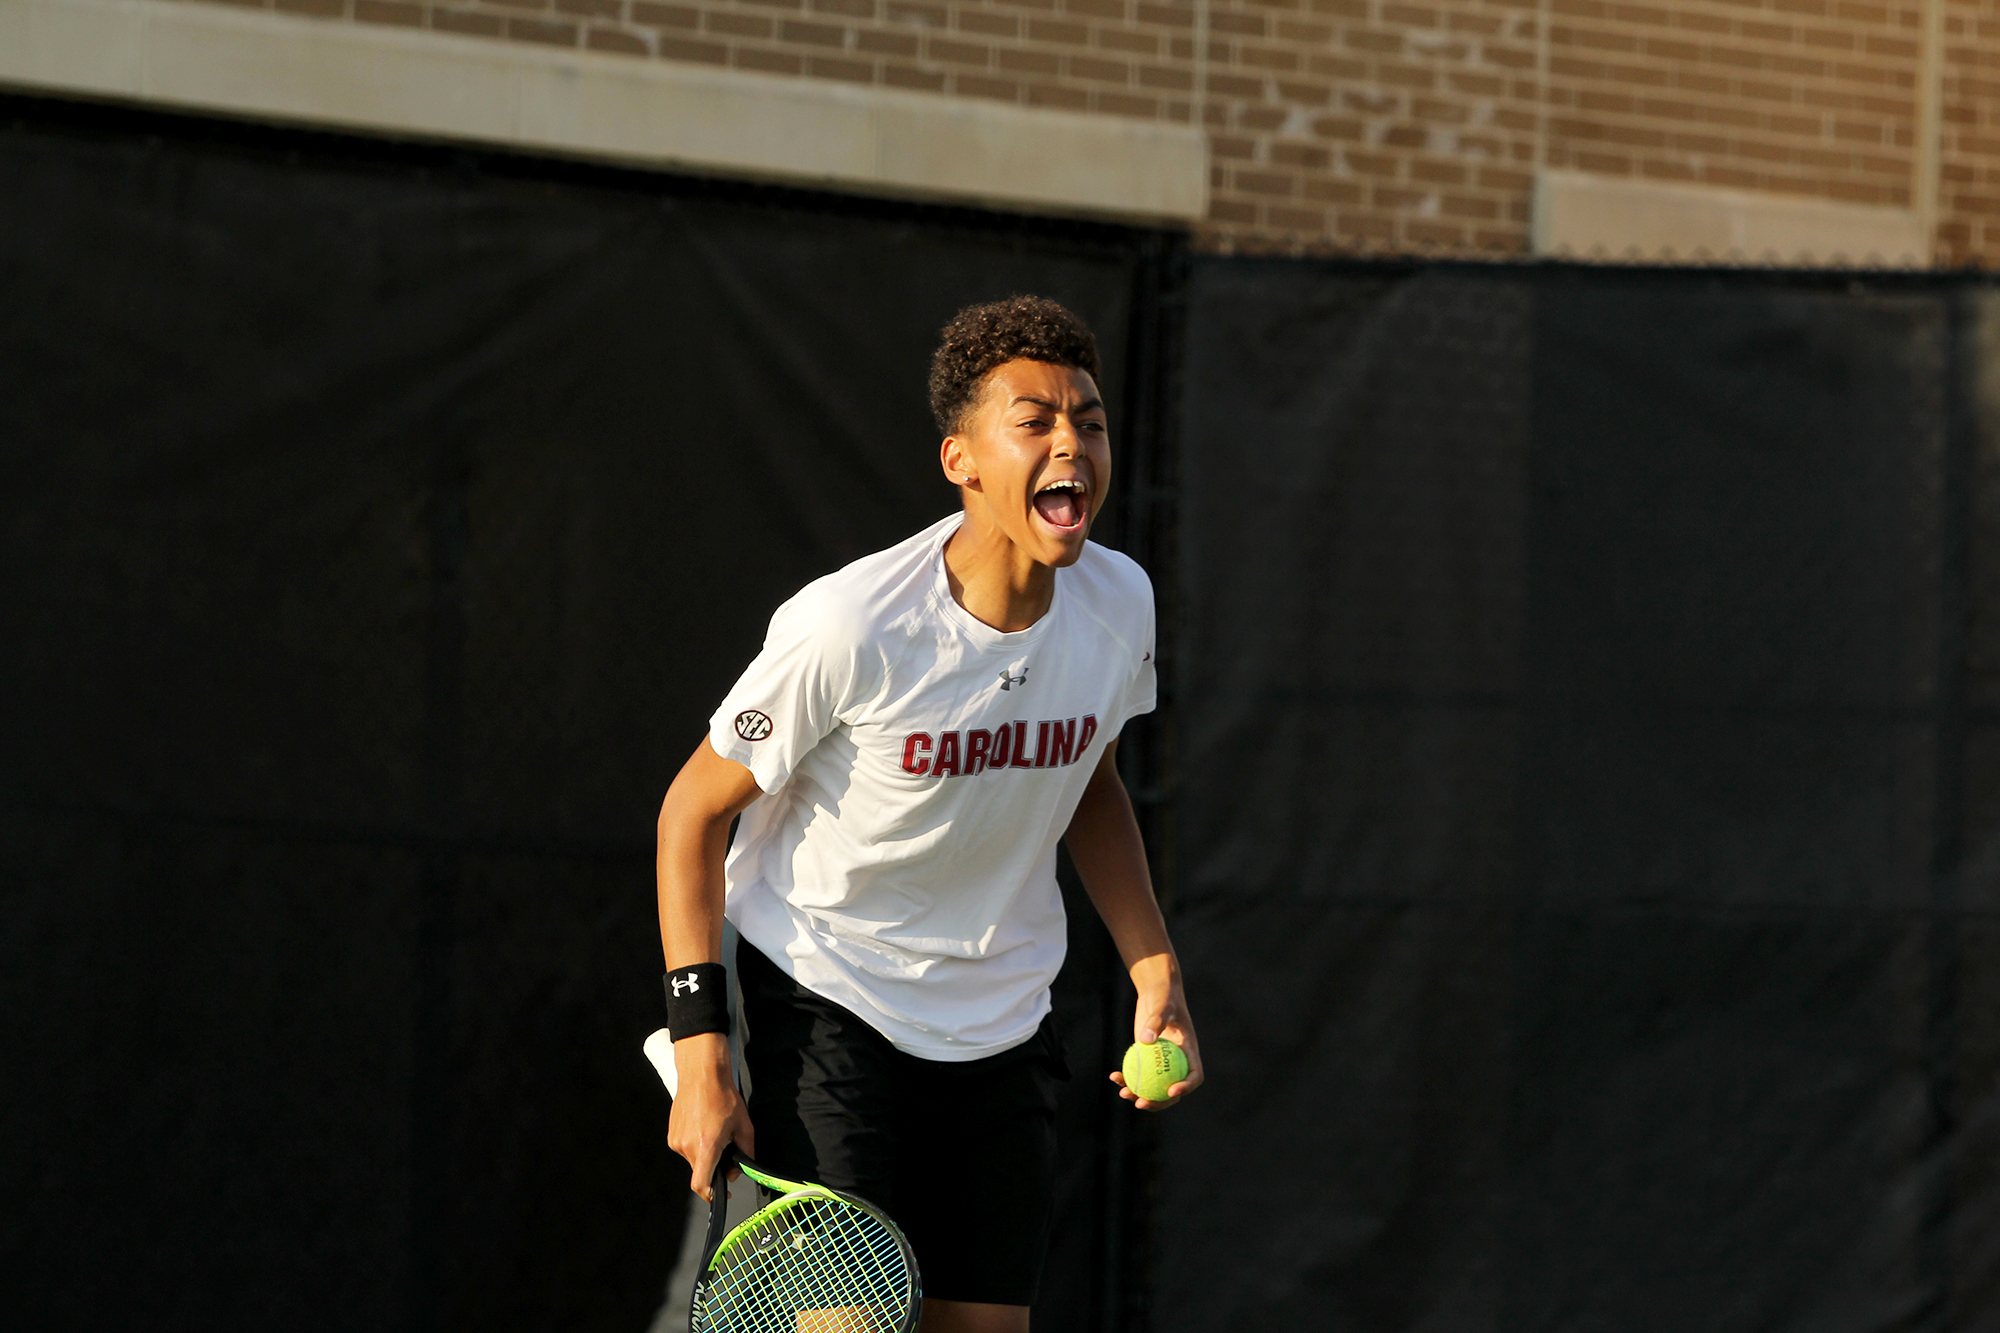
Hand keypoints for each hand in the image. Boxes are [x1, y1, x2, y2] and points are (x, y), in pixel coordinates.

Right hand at [666, 1032, 754, 1198]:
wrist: (701, 1074)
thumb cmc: (723, 1096)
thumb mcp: (744, 1125)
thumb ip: (745, 1152)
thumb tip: (737, 1171)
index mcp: (706, 1146)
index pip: (701, 1185)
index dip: (711, 1195)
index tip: (720, 1194)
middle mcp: (687, 1146)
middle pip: (700, 1171)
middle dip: (714, 1166)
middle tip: (725, 1147)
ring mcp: (676, 1140)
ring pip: (693, 1159)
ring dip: (705, 1153)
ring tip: (714, 1130)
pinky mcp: (671, 1134)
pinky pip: (686, 1148)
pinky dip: (696, 1144)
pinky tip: (704, 1126)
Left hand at [1108, 954, 1203, 1110]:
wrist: (1157, 992)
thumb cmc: (1165, 996)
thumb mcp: (1163, 1005)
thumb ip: (1156, 1021)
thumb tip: (1145, 1040)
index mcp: (1189, 1052)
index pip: (1194, 1075)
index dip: (1185, 1087)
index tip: (1171, 1092)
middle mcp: (1177, 1061)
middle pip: (1172, 1090)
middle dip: (1158, 1102)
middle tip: (1141, 1103)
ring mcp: (1161, 1062)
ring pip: (1152, 1086)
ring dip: (1139, 1093)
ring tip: (1123, 1093)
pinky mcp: (1147, 1058)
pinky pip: (1138, 1073)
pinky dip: (1127, 1077)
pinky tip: (1113, 1076)